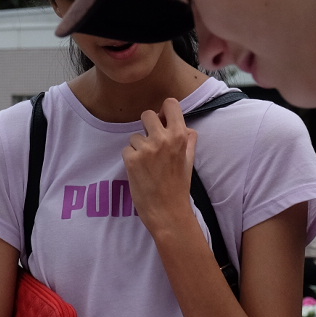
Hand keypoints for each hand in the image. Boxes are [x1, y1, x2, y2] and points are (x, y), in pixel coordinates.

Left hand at [123, 102, 198, 236]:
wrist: (168, 212)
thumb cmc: (179, 187)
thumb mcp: (189, 161)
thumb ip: (189, 141)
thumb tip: (187, 127)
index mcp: (180, 136)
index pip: (170, 104)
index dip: (164, 110)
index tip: (162, 120)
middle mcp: (163, 138)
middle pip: (147, 114)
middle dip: (146, 127)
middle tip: (151, 143)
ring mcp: (146, 148)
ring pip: (134, 136)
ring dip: (138, 147)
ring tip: (147, 164)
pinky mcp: (131, 159)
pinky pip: (126, 149)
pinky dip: (130, 159)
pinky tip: (139, 172)